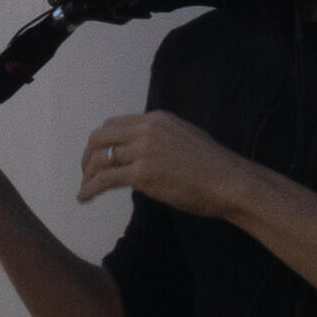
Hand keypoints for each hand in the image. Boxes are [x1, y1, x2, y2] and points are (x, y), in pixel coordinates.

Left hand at [78, 113, 259, 220]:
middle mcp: (146, 130)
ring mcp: (143, 152)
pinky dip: (89, 189)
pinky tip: (84, 197)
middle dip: (88, 155)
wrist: (232, 183)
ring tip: (85, 188)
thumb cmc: (215, 167)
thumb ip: (161, 139)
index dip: (102, 141)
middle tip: (86, 172)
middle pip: (100, 137)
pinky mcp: (142, 175)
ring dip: (87, 175)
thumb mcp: (186, 137)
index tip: (98, 155)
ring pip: (99, 159)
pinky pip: (104, 180)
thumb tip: (143, 150)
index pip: (114, 124)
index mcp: (156, 119)